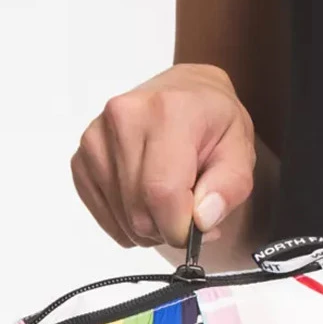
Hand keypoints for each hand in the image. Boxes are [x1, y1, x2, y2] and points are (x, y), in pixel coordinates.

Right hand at [72, 63, 255, 247]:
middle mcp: (123, 119)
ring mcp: (96, 139)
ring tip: (169, 203)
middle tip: (188, 214)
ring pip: (122, 218)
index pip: (162, 192)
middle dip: (168, 230)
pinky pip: (102, 214)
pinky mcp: (81, 157)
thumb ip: (229, 188)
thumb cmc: (214, 121)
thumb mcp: (241, 149)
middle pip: (140, 212)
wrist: (185, 91)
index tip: (198, 232)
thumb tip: (201, 221)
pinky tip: (146, 202)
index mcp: (168, 112)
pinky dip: (127, 222)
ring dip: (149, 228)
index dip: (180, 228)